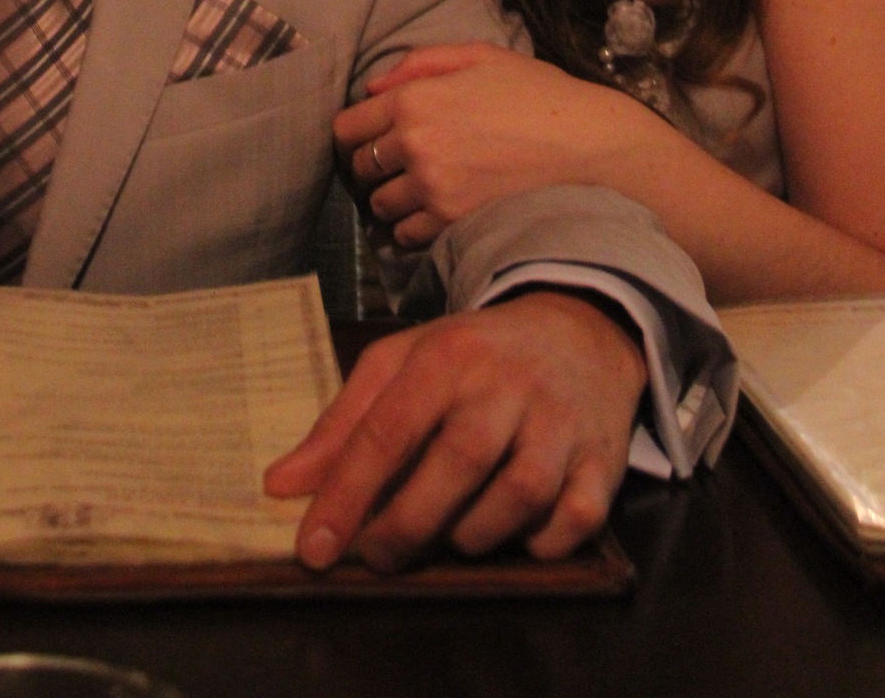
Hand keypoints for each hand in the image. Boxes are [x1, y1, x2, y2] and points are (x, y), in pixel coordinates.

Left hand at [267, 292, 645, 568]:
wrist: (578, 326)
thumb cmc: (474, 353)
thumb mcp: (403, 363)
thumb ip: (342, 422)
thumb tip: (281, 486)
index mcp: (448, 354)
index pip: (389, 428)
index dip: (347, 493)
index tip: (314, 547)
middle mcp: (507, 384)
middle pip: (456, 465)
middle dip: (407, 526)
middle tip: (377, 556)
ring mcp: (560, 421)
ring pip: (517, 498)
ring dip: (472, 536)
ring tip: (448, 534)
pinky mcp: (603, 458)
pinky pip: (573, 520)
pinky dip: (540, 543)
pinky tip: (514, 534)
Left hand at [337, 45, 637, 247]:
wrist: (592, 148)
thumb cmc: (540, 96)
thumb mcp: (481, 57)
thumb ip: (420, 64)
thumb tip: (372, 88)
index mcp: (415, 99)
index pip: (348, 128)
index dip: (355, 134)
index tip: (370, 139)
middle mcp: (415, 144)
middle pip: (359, 168)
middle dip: (373, 166)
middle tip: (399, 165)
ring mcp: (433, 188)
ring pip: (381, 206)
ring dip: (393, 199)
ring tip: (422, 190)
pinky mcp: (453, 224)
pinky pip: (408, 236)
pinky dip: (415, 229)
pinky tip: (438, 213)